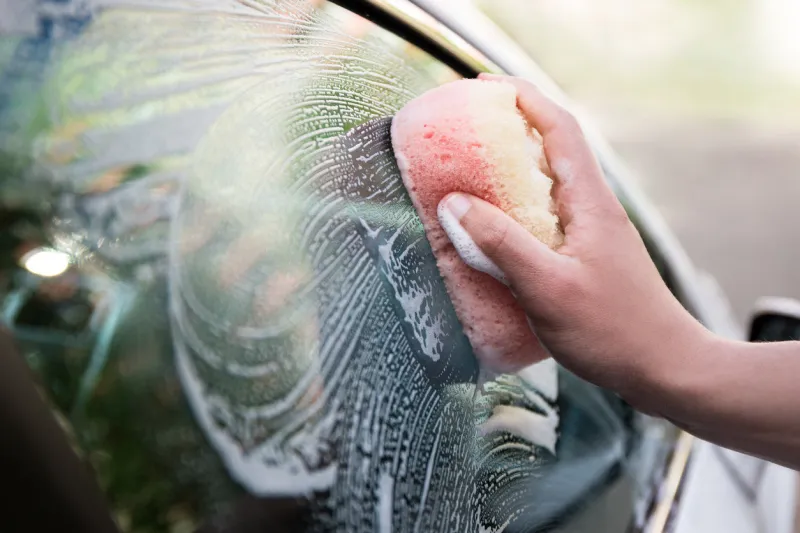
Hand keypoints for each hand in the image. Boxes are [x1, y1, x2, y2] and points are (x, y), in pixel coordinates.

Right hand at [438, 74, 711, 411]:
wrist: (666, 368)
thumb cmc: (613, 330)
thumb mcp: (547, 286)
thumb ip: (501, 243)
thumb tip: (455, 205)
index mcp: (590, 203)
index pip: (559, 130)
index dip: (524, 99)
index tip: (485, 87)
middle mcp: (595, 209)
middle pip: (554, 151)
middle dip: (512, 131)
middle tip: (468, 131)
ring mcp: (594, 234)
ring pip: (549, 186)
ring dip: (513, 173)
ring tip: (471, 177)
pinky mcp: (588, 257)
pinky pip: (548, 219)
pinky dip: (518, 212)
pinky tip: (496, 236)